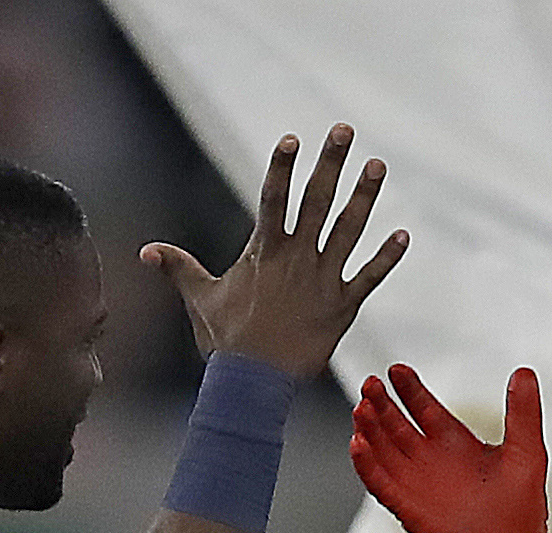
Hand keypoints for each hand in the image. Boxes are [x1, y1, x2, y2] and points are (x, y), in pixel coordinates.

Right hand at [141, 125, 407, 377]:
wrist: (253, 384)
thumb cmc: (226, 342)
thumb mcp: (200, 299)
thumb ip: (179, 268)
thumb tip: (147, 251)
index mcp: (265, 252)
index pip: (274, 198)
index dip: (282, 167)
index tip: (292, 139)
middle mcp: (297, 259)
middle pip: (317, 200)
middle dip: (331, 163)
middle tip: (344, 130)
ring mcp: (322, 281)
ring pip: (348, 230)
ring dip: (364, 196)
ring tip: (377, 166)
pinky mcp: (342, 307)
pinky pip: (369, 277)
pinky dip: (387, 257)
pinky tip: (404, 235)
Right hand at [351, 363, 551, 532]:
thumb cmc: (521, 510)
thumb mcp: (527, 453)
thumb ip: (523, 413)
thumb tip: (525, 372)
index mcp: (455, 444)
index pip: (424, 408)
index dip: (409, 389)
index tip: (397, 371)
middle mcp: (431, 460)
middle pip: (396, 425)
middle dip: (382, 404)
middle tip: (371, 384)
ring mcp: (417, 484)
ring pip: (383, 450)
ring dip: (370, 429)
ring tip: (361, 408)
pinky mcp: (408, 508)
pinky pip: (380, 484)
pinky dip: (367, 465)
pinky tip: (358, 444)